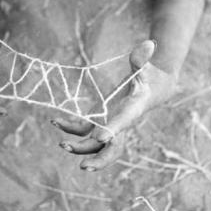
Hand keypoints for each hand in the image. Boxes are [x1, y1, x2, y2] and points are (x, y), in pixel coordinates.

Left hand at [51, 40, 177, 170]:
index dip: (112, 130)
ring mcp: (109, 123)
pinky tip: (56, 121)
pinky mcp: (100, 119)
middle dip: (98, 159)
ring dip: (79, 147)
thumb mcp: (146, 67)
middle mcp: (120, 122)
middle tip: (84, 166)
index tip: (99, 136)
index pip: (122, 123)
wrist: (154, 88)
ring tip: (62, 145)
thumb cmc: (149, 76)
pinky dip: (71, 128)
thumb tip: (148, 43)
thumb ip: (142, 58)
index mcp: (132, 111)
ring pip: (95, 144)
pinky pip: (84, 129)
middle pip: (112, 148)